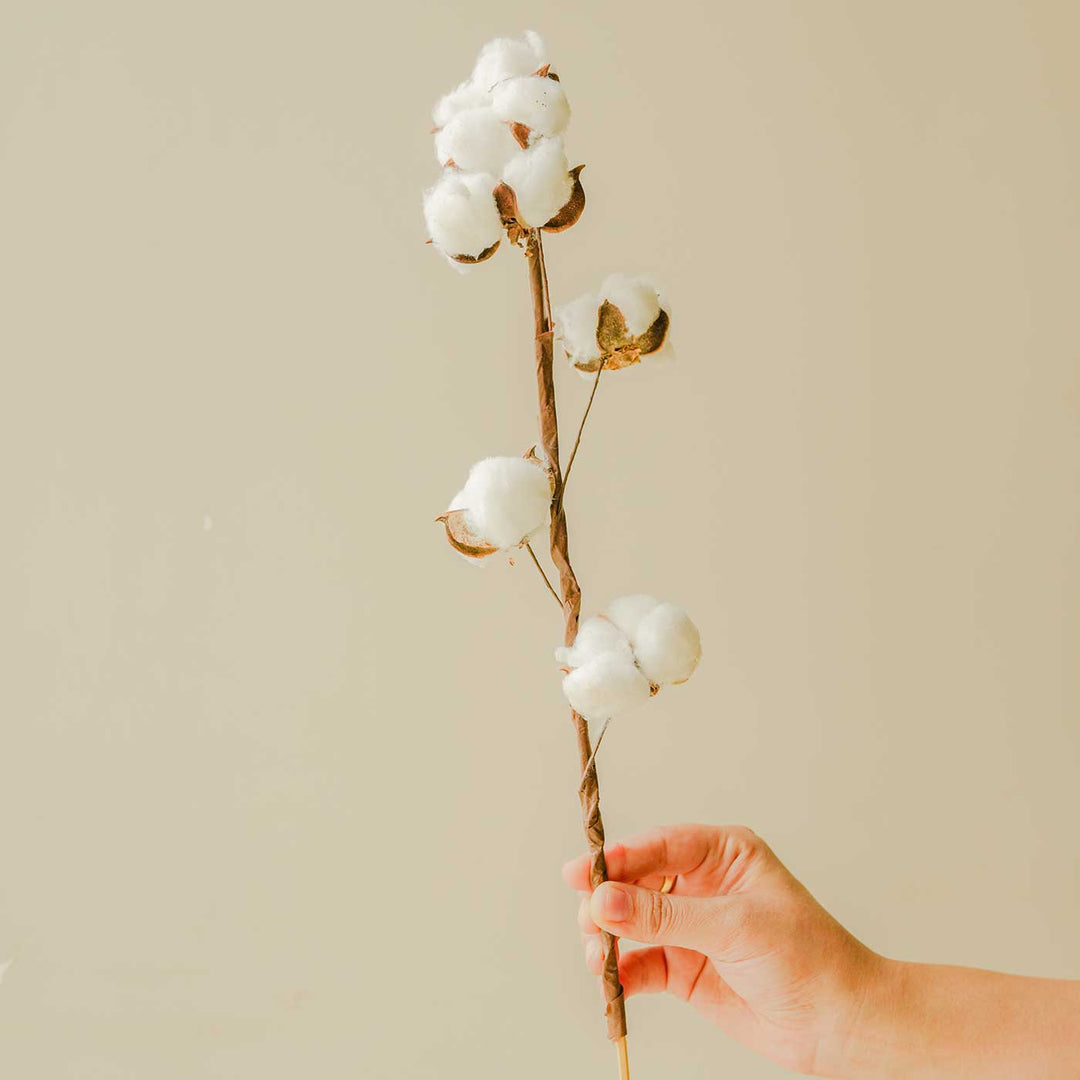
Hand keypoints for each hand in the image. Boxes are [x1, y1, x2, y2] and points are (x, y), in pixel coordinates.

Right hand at [562, 823, 880, 1075]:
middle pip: (634, 881)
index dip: (618, 857)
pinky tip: (614, 982)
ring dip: (607, 938)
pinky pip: (638, 963)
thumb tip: (607, 900)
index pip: (658, 845)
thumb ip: (666, 915)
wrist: (837, 1024)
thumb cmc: (808, 958)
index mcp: (722, 854)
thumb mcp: (735, 926)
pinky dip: (621, 972)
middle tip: (590, 924)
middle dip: (607, 902)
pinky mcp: (682, 967)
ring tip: (599, 958)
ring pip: (629, 922)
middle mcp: (700, 884)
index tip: (582, 872)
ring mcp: (689, 927)